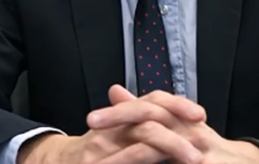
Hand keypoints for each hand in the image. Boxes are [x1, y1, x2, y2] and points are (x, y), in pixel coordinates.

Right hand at [18, 87, 203, 163]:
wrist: (57, 163)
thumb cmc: (95, 150)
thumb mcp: (117, 130)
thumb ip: (140, 118)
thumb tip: (173, 106)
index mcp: (120, 118)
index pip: (152, 101)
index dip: (178, 105)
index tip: (201, 116)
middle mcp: (109, 131)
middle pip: (149, 121)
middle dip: (178, 138)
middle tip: (201, 151)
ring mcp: (101, 153)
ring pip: (142, 150)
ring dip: (171, 152)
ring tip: (194, 161)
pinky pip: (132, 161)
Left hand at [90, 86, 258, 163]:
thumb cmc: (204, 147)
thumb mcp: (176, 126)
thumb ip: (145, 111)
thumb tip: (114, 91)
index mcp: (179, 120)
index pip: (147, 109)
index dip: (120, 114)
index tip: (92, 120)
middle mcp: (189, 132)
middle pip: (151, 123)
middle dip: (121, 125)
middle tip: (93, 134)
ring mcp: (197, 152)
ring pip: (160, 147)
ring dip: (129, 155)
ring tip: (107, 161)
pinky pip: (172, 162)